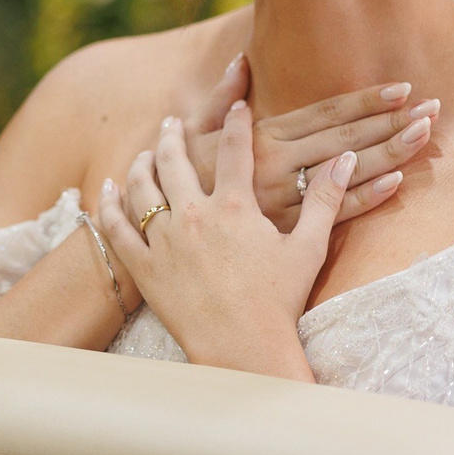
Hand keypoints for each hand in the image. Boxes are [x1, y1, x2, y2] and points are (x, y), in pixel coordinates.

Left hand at [99, 112, 351, 376]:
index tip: (236, 106)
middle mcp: (194, 215)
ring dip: (141, 163)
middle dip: (174, 134)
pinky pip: (117, 229)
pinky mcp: (144, 268)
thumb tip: (347, 159)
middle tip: (173, 122)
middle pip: (175, 160)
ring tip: (145, 153)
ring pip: (142, 188)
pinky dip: (108, 205)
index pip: (235, 149)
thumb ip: (325, 199)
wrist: (244, 348)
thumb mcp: (309, 247)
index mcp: (235, 207)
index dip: (236, 122)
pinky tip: (106, 189)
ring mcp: (165, 241)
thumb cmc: (280, 301)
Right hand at [175, 55, 429, 227]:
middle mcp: (275, 164)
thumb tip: (242, 60)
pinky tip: (395, 184)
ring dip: (389, 154)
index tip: (403, 88)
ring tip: (424, 136)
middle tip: (433, 108)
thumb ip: (222, 97)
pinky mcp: (285, 233)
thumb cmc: (184, 179)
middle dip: (390, 121)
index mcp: (259, 136)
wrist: (163, 234)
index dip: (366, 100)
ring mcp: (283, 199)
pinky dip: (365, 199)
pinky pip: (332, 215)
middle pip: (344, 139)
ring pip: (345, 174)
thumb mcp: (195, 132)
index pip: (325, 113)